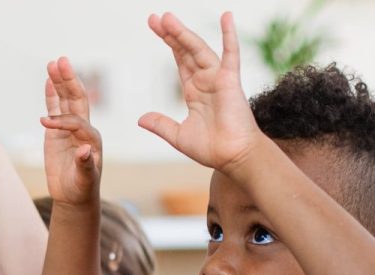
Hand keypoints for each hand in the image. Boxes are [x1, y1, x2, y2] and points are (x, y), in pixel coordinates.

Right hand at [41, 58, 102, 206]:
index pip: (77, 122)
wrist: (74, 196)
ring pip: (65, 100)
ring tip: (54, 62)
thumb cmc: (82, 189)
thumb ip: (86, 165)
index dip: (62, 121)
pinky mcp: (57, 131)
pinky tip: (49, 79)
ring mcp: (69, 128)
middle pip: (76, 99)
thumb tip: (84, 149)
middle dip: (69, 80)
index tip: (45, 124)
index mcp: (92, 138)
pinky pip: (55, 108)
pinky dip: (52, 94)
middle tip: (62, 61)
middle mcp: (83, 129)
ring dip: (60, 81)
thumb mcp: (85, 180)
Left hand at [139, 12, 262, 171]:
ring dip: (184, 33)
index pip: (179, 60)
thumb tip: (140, 118)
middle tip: (154, 17)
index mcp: (194, 91)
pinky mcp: (230, 81)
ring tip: (167, 18)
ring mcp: (218, 79)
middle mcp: (205, 81)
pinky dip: (229, 35)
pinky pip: (231, 54)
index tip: (154, 26)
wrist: (233, 158)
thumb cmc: (212, 149)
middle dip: (170, 34)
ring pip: (198, 50)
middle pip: (185, 51)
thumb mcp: (179, 136)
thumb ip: (161, 125)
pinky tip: (226, 16)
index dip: (168, 43)